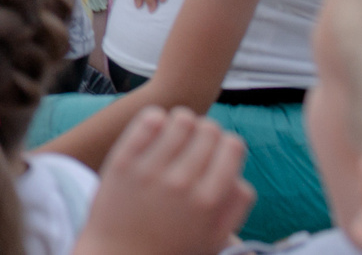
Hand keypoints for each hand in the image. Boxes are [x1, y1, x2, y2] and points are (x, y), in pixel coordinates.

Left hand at [74, 106, 255, 254]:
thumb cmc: (170, 248)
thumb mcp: (213, 238)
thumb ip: (234, 206)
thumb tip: (239, 174)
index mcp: (209, 202)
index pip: (233, 145)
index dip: (229, 144)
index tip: (218, 151)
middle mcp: (181, 183)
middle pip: (208, 128)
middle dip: (207, 132)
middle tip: (196, 143)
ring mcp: (149, 171)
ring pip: (180, 119)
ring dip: (182, 122)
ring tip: (176, 134)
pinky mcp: (122, 161)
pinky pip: (147, 120)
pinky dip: (156, 118)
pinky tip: (156, 129)